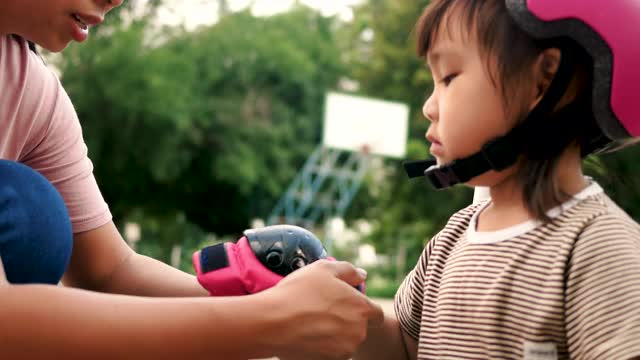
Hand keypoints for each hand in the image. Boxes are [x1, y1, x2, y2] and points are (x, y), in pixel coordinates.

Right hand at [263, 260, 383, 359]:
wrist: (271, 323)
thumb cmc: (298, 292)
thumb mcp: (324, 269)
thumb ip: (349, 271)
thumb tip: (362, 276)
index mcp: (362, 309)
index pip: (376, 315)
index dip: (363, 308)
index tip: (347, 304)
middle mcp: (358, 333)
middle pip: (359, 328)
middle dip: (346, 320)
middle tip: (322, 310)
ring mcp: (343, 351)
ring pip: (345, 342)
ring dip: (334, 335)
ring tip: (311, 322)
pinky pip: (330, 354)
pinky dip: (322, 347)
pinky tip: (306, 335)